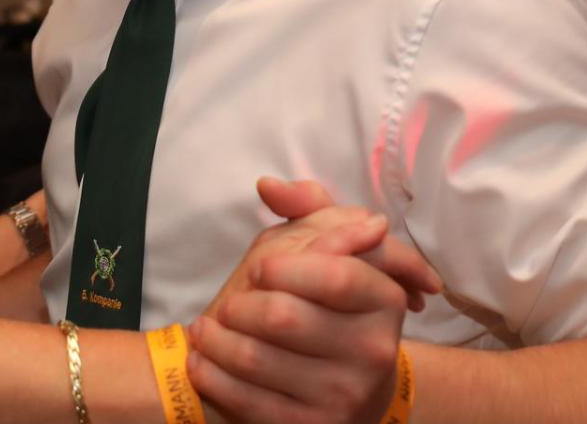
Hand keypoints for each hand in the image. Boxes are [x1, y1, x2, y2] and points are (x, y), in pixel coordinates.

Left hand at [187, 179, 439, 423]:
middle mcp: (374, 350)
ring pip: (255, 358)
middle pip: (282, 317)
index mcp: (384, 299)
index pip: (332, 275)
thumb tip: (269, 186)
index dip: (284, 268)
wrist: (348, 388)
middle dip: (240, 306)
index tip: (258, 269)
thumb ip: (306, 209)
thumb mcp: (325, 250)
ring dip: (214, 341)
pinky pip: (247, 401)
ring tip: (204, 329)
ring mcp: (346, 394)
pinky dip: (213, 377)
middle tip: (227, 304)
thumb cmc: (328, 306)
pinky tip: (203, 362)